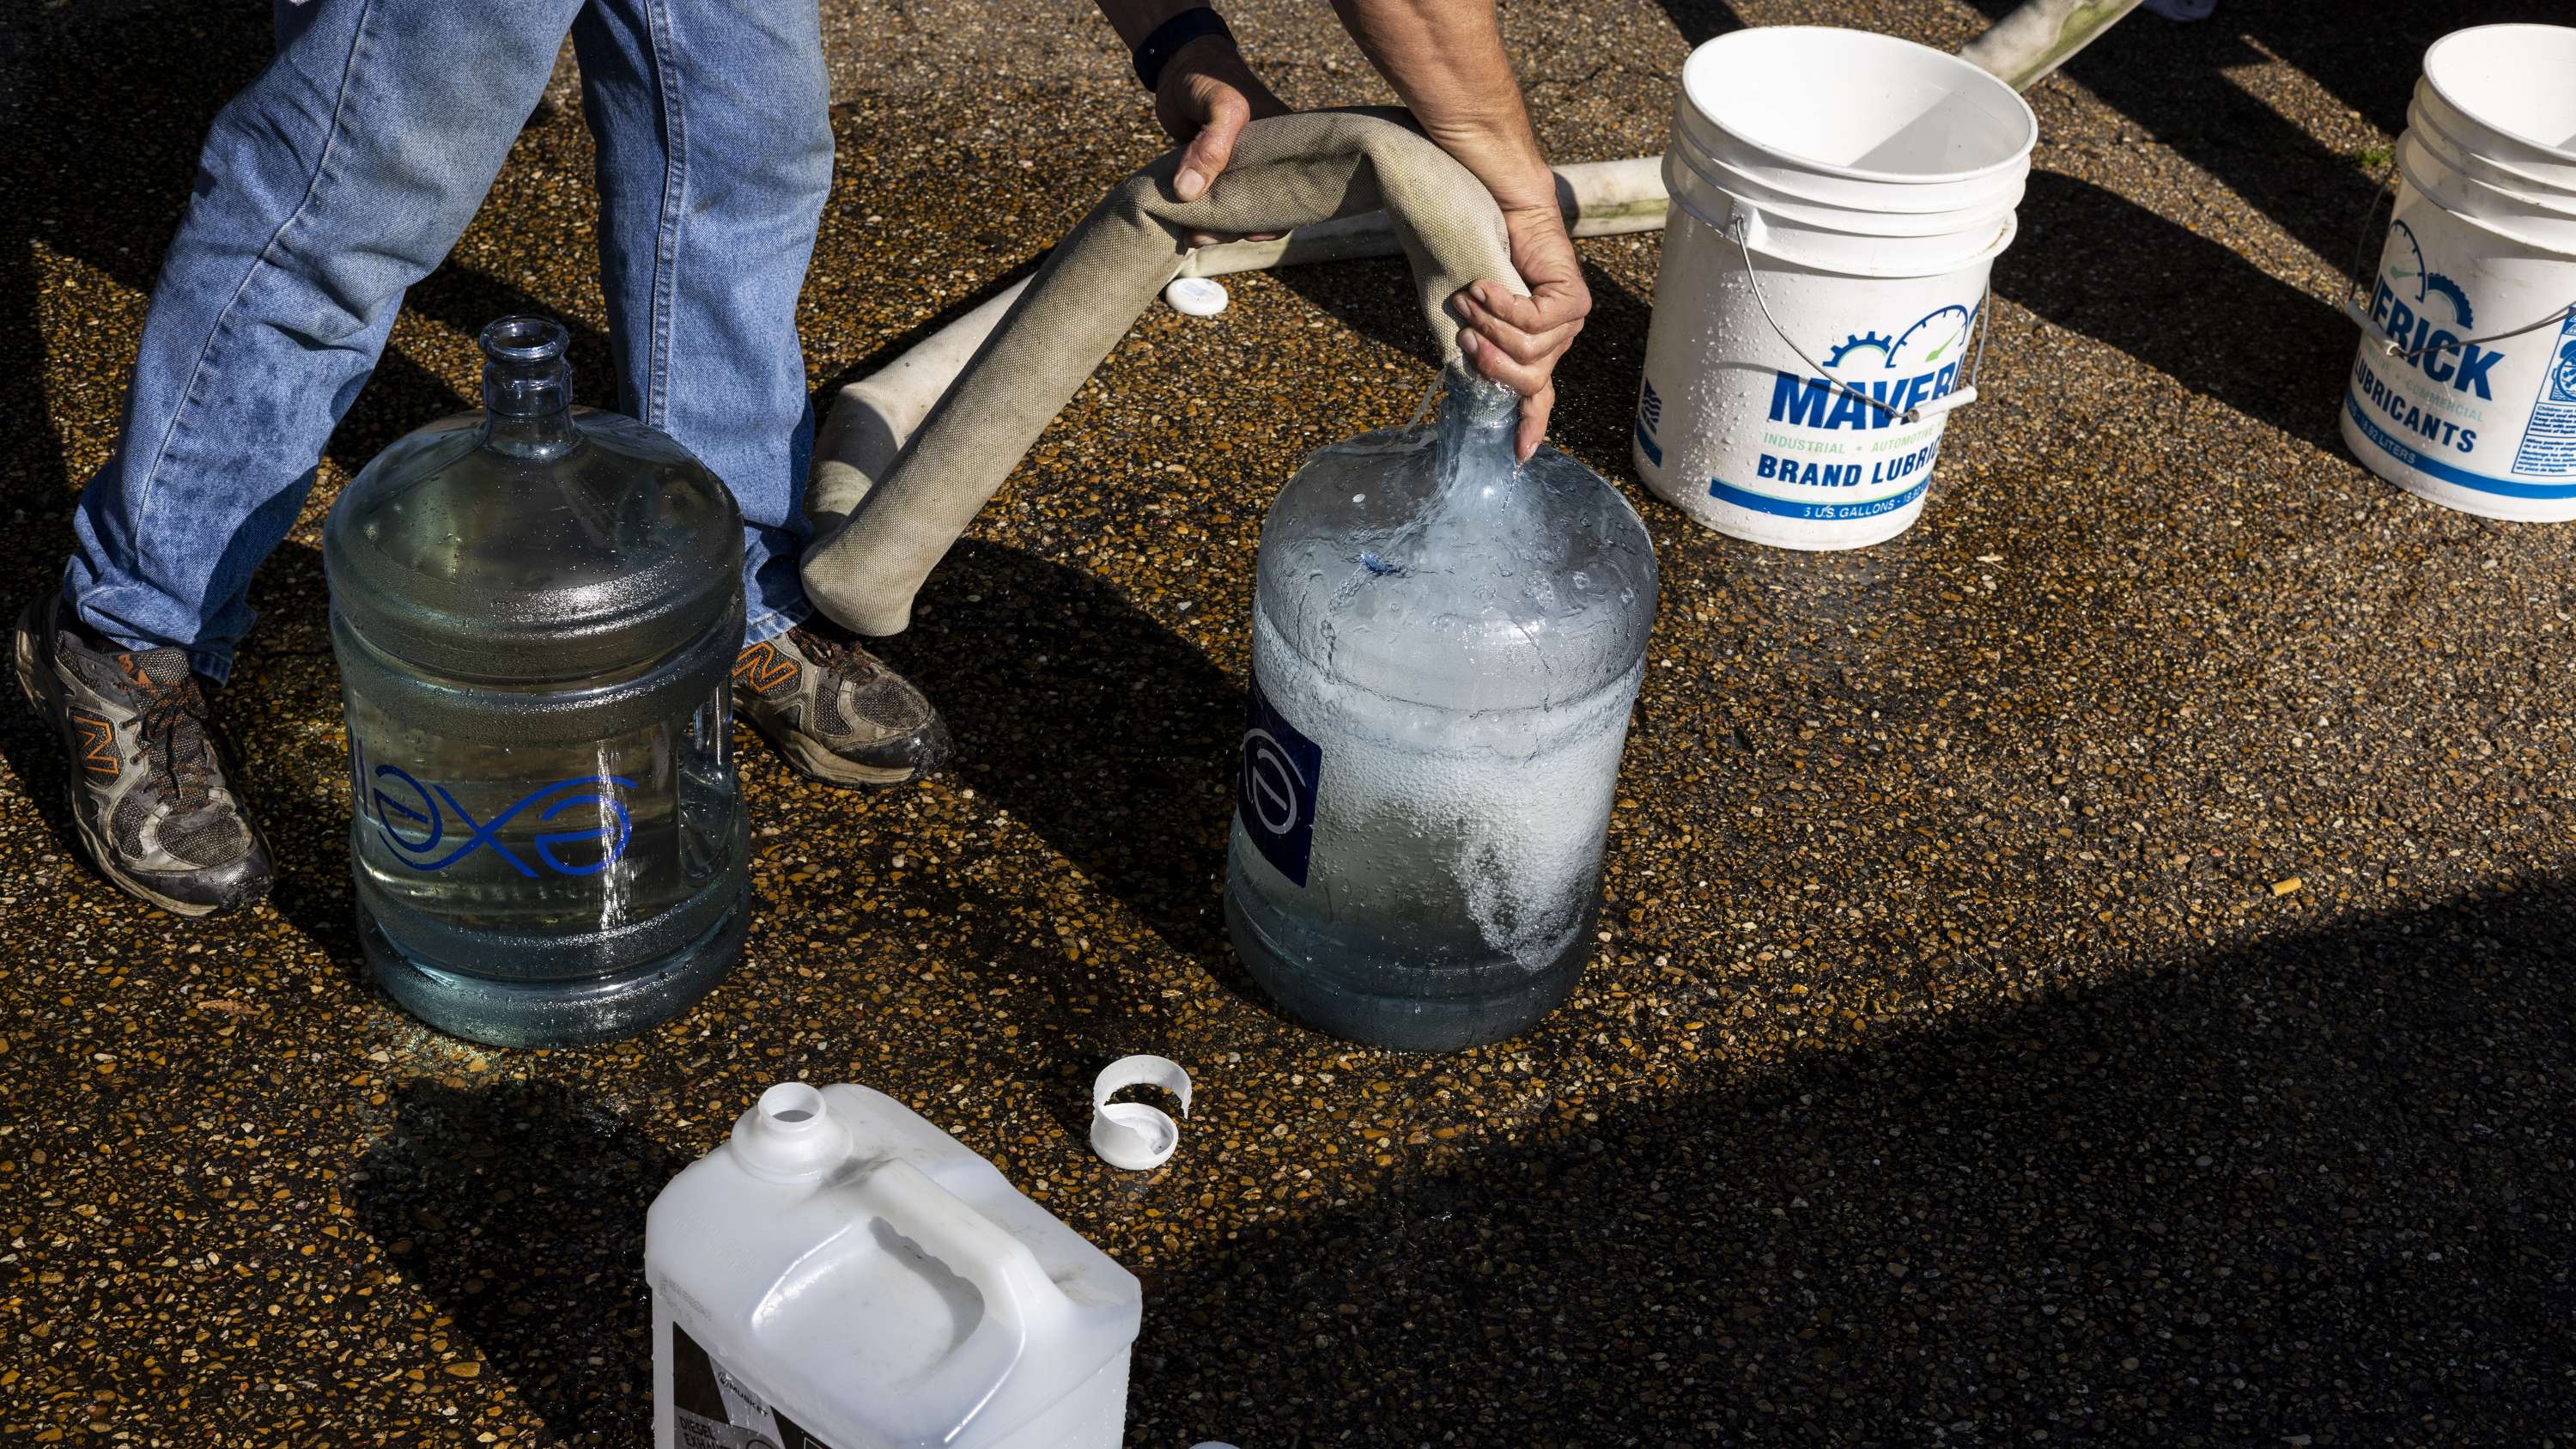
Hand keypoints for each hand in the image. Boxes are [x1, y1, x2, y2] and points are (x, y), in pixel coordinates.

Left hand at [1154, 35, 1292, 244]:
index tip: (1252, 234)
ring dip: (1214, 226)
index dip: (1278, 219)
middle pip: (1260, 208)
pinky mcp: (1212, 171)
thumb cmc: (1211, 77)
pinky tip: (1183, 226)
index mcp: (1284, 146)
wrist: (1178, 65)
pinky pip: (1211, 199)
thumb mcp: (1220, 106)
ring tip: (1190, 234)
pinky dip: (1199, 214)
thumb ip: (1210, 147)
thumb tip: (1189, 192)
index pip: (1294, 191)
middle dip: (1236, 228)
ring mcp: (1237, 168)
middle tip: (1206, 235)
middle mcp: (1264, 161)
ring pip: (1233, 208)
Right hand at [1454, 203, 1589, 458]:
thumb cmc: (1480, 257)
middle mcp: (1557, 339)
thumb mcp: (1469, 315)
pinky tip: (1484, 285)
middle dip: (1490, 361)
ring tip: (1471, 296)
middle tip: (1465, 333)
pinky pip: (1533, 321)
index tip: (1520, 455)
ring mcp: (1570, 319)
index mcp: (1536, 348)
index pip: (1538, 395)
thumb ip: (1474, 348)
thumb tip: (1468, 378)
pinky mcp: (1574, 297)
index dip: (1530, 424)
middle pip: (1527, 379)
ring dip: (1489, 324)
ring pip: (1528, 351)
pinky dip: (1501, 305)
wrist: (1500, 206)